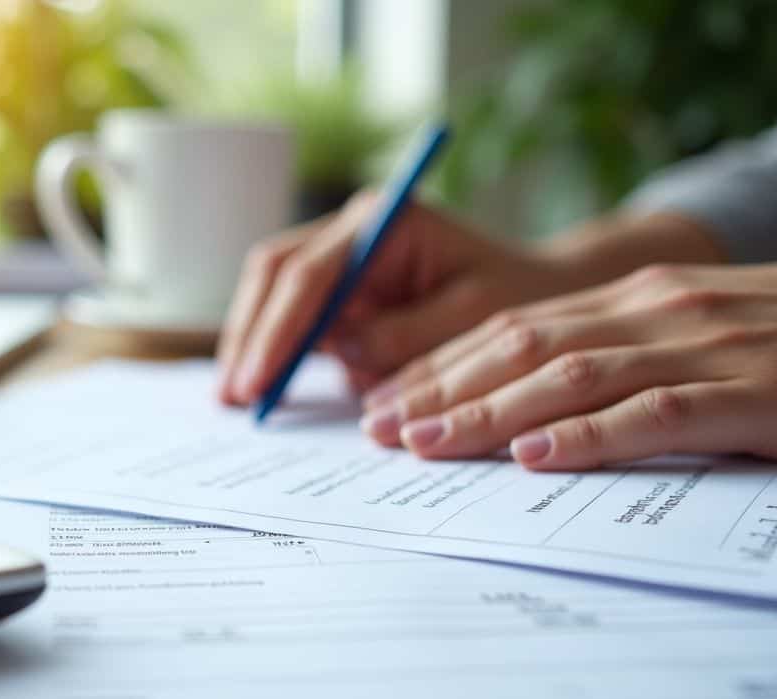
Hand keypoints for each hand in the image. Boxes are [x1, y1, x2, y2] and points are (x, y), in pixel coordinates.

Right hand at [215, 194, 597, 404]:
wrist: (542, 292)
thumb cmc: (519, 295)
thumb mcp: (474, 317)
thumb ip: (407, 333)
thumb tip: (342, 350)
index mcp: (384, 219)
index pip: (310, 272)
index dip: (277, 329)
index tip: (258, 380)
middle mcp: (353, 230)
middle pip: (275, 273)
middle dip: (251, 334)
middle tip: (234, 396)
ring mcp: (343, 258)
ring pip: (274, 293)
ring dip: (256, 344)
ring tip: (237, 400)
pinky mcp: (343, 290)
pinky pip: (296, 319)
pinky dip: (279, 353)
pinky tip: (266, 389)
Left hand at [359, 258, 776, 469]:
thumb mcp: (699, 334)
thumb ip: (626, 359)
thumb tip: (538, 414)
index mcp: (638, 298)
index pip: (516, 329)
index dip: (444, 366)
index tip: (388, 402)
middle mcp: (656, 311)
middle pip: (524, 348)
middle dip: (443, 389)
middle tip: (378, 429)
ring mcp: (704, 346)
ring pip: (572, 376)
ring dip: (489, 412)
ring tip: (425, 442)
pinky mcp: (753, 391)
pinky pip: (657, 412)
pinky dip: (591, 434)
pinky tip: (535, 456)